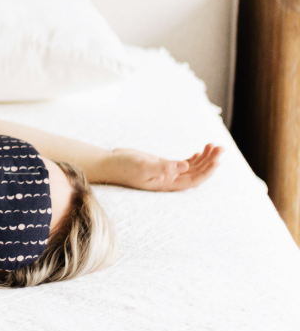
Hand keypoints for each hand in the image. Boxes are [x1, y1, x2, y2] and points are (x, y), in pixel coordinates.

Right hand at [102, 144, 222, 191]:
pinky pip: (184, 163)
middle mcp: (170, 180)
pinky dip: (194, 157)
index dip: (208, 171)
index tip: (217, 159)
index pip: (194, 179)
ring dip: (205, 158)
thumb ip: (164, 167)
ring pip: (192, 167)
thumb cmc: (124, 167)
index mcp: (167, 184)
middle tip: (220, 148)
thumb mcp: (143, 166)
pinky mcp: (163, 165)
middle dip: (210, 161)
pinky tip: (200, 151)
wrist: (110, 164)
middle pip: (197, 172)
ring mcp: (167, 172)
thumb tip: (185, 166)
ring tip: (214, 146)